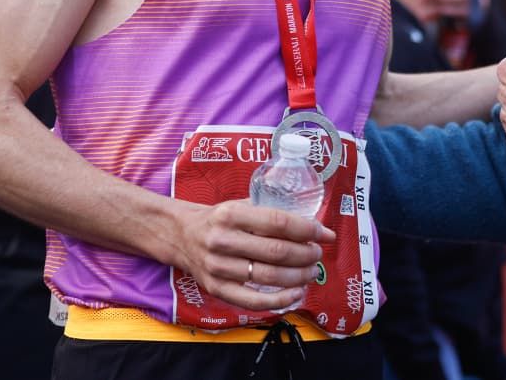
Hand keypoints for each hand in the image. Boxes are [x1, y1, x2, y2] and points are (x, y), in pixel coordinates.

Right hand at [177, 199, 334, 311]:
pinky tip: (296, 294)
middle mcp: (223, 241)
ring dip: (298, 276)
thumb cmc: (218, 219)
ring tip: (312, 271)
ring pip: (269, 277)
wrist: (180, 235)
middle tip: (318, 253)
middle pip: (277, 252)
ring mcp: (218, 267)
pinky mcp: (216, 289)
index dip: (307, 229)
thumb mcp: (239, 204)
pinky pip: (253, 301)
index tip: (325, 234)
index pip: (278, 222)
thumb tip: (311, 223)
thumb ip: (269, 211)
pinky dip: (279, 301)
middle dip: (306, 254)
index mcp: (232, 214)